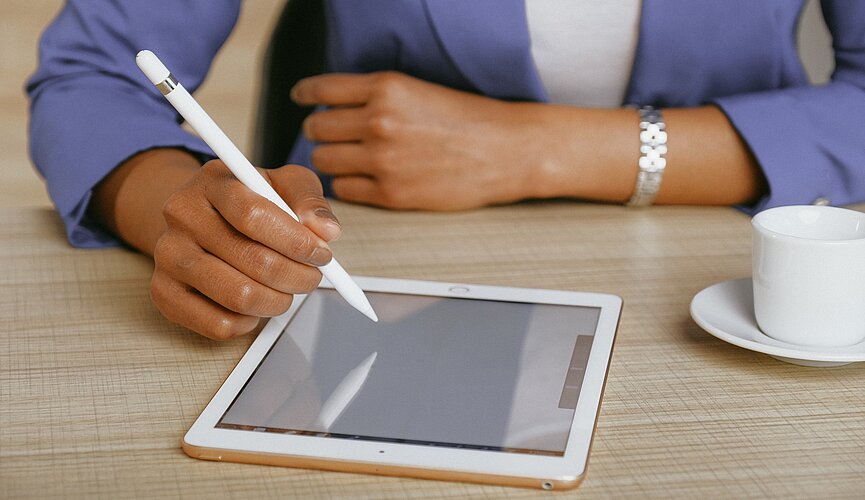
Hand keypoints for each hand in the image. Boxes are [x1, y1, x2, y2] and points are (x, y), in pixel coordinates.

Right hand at [150, 160, 340, 339]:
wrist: (200, 217)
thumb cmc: (249, 201)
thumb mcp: (284, 184)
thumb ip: (309, 200)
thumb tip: (325, 230)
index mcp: (213, 181)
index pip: (255, 216)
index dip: (297, 242)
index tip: (322, 253)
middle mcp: (183, 215)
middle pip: (253, 261)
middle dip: (298, 276)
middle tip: (311, 276)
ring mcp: (168, 255)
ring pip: (239, 296)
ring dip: (278, 301)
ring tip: (287, 290)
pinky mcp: (164, 292)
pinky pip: (219, 324)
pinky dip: (249, 321)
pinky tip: (255, 303)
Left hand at [291, 71, 543, 209]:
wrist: (506, 150)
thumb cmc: (468, 120)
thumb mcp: (417, 90)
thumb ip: (375, 97)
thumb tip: (335, 109)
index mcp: (385, 88)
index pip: (321, 90)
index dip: (306, 95)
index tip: (302, 99)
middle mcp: (379, 121)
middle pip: (316, 128)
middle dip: (322, 132)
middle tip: (336, 137)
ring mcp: (383, 159)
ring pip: (325, 160)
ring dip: (334, 160)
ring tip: (355, 159)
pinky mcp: (391, 193)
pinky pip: (344, 190)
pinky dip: (350, 185)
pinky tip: (368, 179)